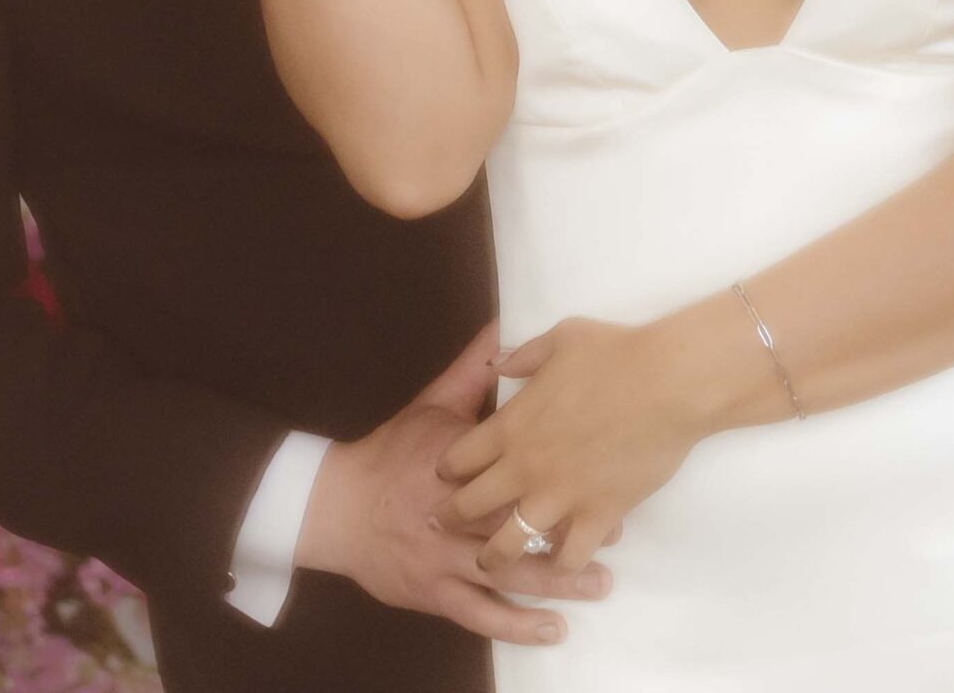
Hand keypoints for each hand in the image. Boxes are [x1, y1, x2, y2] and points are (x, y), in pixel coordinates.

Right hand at [297, 318, 616, 649]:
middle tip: (615, 532)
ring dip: (556, 580)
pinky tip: (553, 628)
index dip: (556, 470)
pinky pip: (481, 616)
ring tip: (599, 582)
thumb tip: (503, 325)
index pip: (511, 464)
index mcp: (457, 461)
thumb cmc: (393, 453)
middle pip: (516, 522)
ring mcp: (445, 558)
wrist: (338, 508)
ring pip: (508, 572)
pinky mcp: (436, 594)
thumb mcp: (433, 405)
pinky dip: (518, 625)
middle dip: (566, 529)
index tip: (601, 471)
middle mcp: (455, 513)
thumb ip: (474, 369)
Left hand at [435, 313, 700, 580]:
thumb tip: (495, 362)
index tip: (443, 474)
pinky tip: (560, 560)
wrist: (666, 384)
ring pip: (511, 544)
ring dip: (497, 555)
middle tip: (446, 525)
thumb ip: (521, 357)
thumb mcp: (558, 340)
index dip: (446, 468)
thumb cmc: (612, 353)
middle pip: (472, 506)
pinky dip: (562, 562)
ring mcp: (560, 498)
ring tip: (491, 561)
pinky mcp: (597, 516)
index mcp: (510, 426)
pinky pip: (569, 555)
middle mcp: (526, 468)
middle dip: (453, 517)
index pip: (459, 457)